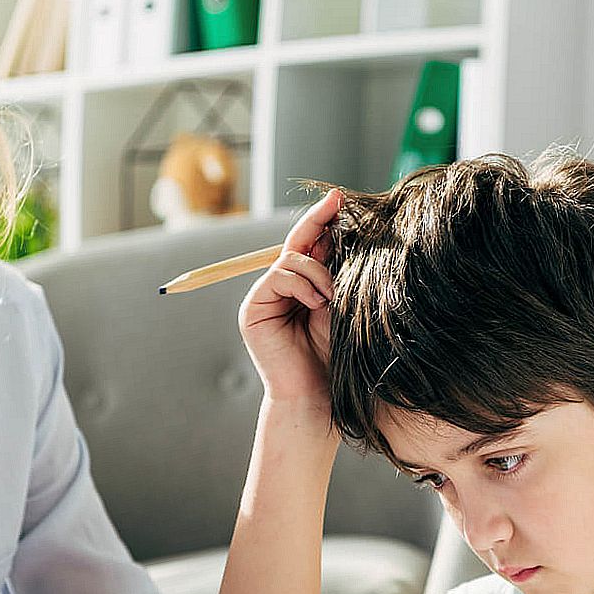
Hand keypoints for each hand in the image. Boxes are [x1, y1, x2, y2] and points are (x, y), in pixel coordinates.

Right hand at [238, 189, 340, 409]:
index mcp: (301, 287)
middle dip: (318, 221)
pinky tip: (317, 304)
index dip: (323, 221)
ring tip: (332, 297)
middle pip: (296, 242)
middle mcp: (279, 288)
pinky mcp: (252, 309)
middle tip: (338, 201)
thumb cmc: (334, 355)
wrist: (318, 394)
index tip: (341, 198)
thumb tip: (339, 227)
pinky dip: (301, 284)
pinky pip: (278, 276)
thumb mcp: (340, 305)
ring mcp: (264, 297)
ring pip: (290, 259)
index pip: (310, 245)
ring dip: (318, 271)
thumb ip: (334, 272)